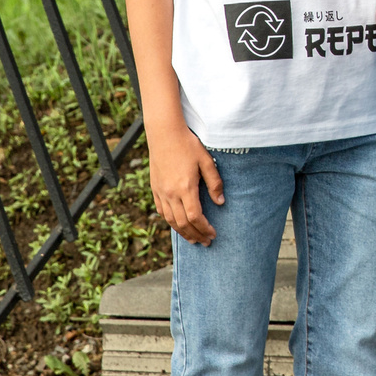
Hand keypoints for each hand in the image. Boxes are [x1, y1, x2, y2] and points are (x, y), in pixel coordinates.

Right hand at [148, 120, 223, 244]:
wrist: (164, 133)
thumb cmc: (188, 145)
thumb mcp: (206, 161)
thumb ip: (214, 183)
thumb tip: (221, 202)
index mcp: (185, 187)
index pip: (196, 217)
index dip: (205, 228)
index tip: (213, 234)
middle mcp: (171, 193)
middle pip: (183, 223)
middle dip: (195, 235)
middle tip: (206, 242)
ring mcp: (161, 192)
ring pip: (170, 220)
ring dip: (183, 232)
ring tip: (193, 239)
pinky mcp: (155, 189)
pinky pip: (161, 211)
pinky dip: (170, 222)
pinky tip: (178, 224)